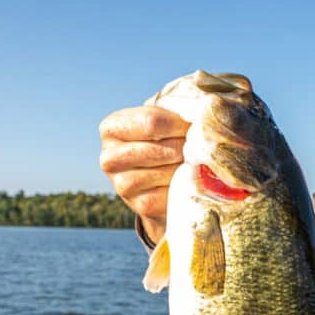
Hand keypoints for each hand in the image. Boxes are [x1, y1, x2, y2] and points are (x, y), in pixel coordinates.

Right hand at [99, 107, 188, 243]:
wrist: (159, 182)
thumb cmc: (164, 141)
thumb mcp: (164, 120)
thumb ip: (177, 110)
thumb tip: (205, 109)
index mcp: (111, 128)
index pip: (151, 122)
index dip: (179, 125)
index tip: (193, 126)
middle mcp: (109, 157)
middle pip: (162, 149)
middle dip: (187, 148)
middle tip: (198, 147)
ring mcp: (121, 184)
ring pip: (169, 171)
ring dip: (188, 166)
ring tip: (192, 161)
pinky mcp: (140, 205)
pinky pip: (173, 192)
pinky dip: (186, 184)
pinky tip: (187, 178)